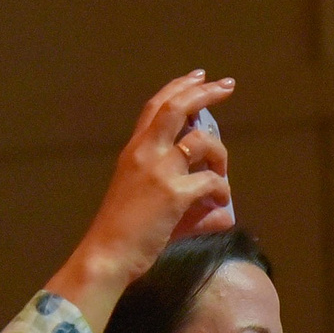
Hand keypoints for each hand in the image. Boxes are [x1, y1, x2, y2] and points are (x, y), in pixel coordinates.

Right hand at [45, 71, 236, 326]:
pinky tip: (220, 203)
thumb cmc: (122, 234)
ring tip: (222, 172)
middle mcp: (145, 153)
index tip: (198, 77)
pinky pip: (211, 181)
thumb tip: (222, 212)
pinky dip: (221, 190)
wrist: (106, 255)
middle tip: (226, 85)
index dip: (178, 88)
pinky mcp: (174, 193)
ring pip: (202, 141)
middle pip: (177, 108)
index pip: (156, 107)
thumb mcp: (145, 202)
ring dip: (220, 154)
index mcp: (134, 151)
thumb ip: (181, 198)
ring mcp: (159, 171)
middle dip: (205, 92)